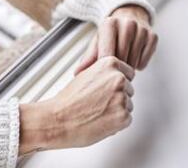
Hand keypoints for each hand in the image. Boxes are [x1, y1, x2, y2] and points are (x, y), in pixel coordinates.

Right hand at [18, 56, 134, 153]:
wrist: (58, 119)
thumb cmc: (68, 100)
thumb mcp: (87, 74)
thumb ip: (104, 73)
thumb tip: (116, 76)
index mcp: (110, 64)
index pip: (128, 73)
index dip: (118, 84)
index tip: (110, 90)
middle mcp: (119, 78)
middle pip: (129, 90)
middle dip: (118, 98)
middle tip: (101, 105)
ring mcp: (122, 97)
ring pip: (128, 105)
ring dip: (118, 111)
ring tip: (98, 113)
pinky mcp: (123, 116)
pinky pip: (127, 120)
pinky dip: (117, 124)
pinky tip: (101, 122)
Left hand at [75, 5, 157, 74]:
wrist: (129, 15)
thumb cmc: (111, 32)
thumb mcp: (98, 41)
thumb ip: (88, 57)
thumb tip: (77, 74)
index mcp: (109, 24)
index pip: (107, 55)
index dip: (105, 69)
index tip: (103, 75)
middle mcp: (127, 24)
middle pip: (121, 60)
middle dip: (117, 69)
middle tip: (114, 69)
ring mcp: (141, 29)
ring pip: (133, 62)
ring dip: (128, 67)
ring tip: (123, 61)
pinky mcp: (152, 36)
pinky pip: (144, 61)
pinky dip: (139, 64)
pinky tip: (134, 57)